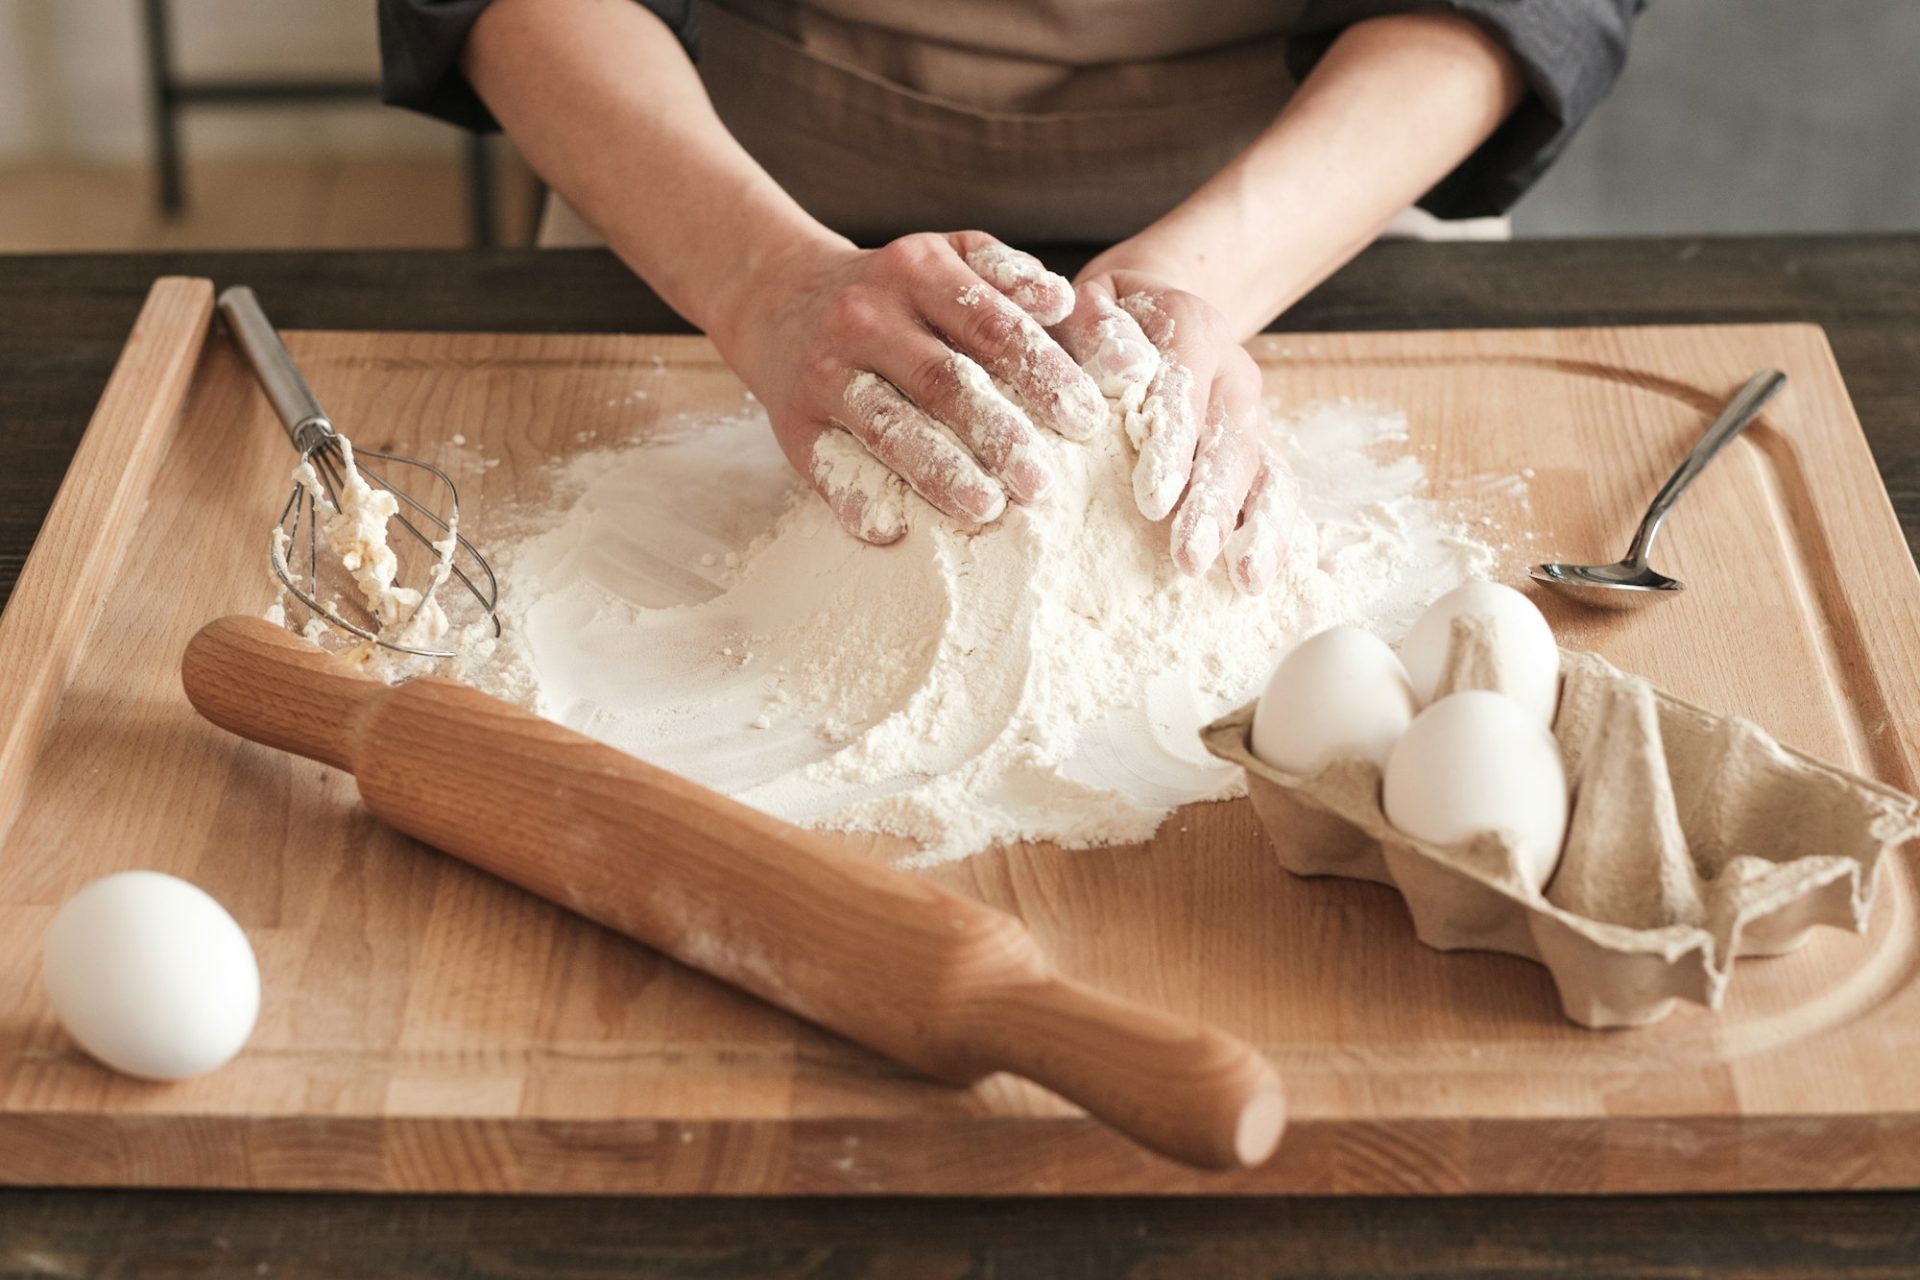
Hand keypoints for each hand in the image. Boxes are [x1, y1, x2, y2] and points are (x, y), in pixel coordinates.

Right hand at [711, 230, 1108, 543]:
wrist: (778, 296)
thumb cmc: (893, 289)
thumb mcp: (947, 258)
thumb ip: (1009, 276)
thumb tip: (1064, 306)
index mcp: (917, 271)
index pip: (992, 326)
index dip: (1043, 374)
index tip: (1087, 420)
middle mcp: (867, 318)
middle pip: (942, 381)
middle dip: (998, 434)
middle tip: (1043, 484)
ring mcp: (825, 372)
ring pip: (888, 427)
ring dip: (940, 473)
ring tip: (987, 508)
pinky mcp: (794, 422)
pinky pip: (828, 466)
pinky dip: (859, 500)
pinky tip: (896, 529)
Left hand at [1052, 267, 1298, 594]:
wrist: (1149, 311)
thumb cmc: (1100, 320)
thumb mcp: (1086, 305)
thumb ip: (1093, 326)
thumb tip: (1118, 368)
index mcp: (1192, 327)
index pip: (1185, 389)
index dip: (1173, 445)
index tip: (1152, 501)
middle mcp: (1232, 372)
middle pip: (1232, 442)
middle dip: (1213, 504)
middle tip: (1190, 557)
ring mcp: (1251, 415)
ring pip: (1267, 472)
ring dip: (1258, 529)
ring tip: (1246, 581)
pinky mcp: (1257, 449)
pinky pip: (1275, 492)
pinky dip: (1273, 536)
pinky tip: (1257, 581)